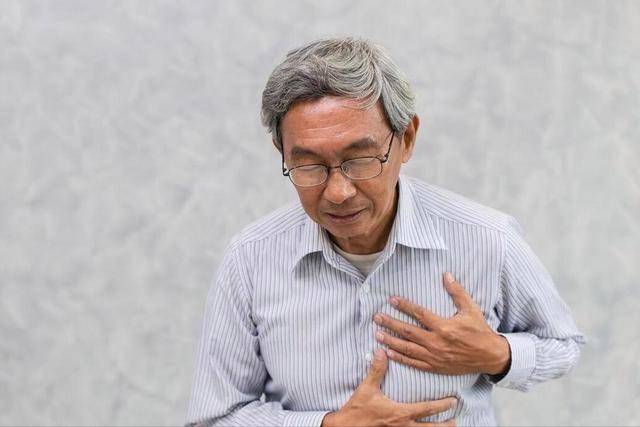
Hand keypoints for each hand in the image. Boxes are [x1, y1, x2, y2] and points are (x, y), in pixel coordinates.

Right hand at [321, 349, 456, 426]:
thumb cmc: (357, 410)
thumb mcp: (367, 388)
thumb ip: (377, 370)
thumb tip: (381, 352)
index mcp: (400, 413)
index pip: (426, 409)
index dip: (441, 406)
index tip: (453, 401)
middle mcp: (403, 426)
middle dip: (444, 425)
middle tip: (456, 422)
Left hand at [373, 272, 510, 375]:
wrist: (489, 356)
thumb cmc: (480, 331)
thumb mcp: (471, 309)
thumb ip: (457, 292)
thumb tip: (446, 274)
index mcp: (444, 327)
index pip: (419, 314)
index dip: (404, 306)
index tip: (391, 300)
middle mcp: (436, 342)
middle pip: (408, 332)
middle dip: (390, 324)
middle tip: (376, 317)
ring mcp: (434, 356)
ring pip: (407, 349)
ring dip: (391, 341)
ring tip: (377, 334)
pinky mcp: (435, 367)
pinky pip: (414, 364)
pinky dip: (400, 359)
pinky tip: (388, 354)